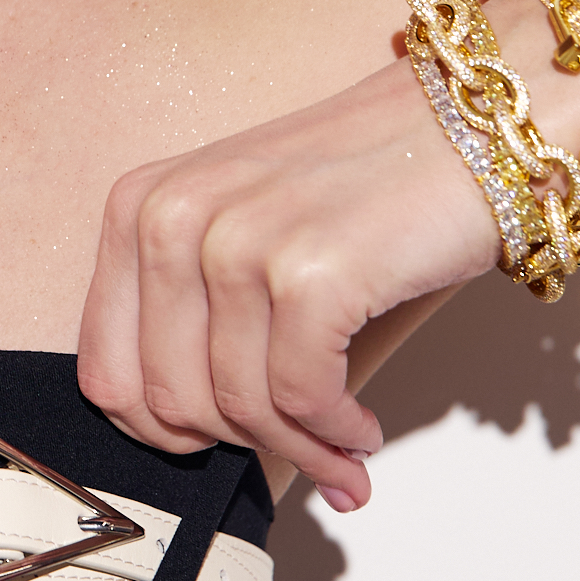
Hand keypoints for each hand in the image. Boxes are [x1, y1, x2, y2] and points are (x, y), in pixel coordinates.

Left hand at [76, 60, 501, 511]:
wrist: (472, 125)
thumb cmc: (363, 184)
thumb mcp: (240, 227)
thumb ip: (194, 314)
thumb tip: (183, 435)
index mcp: (136, 208)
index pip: (107, 373)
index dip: (163, 432)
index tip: (215, 448)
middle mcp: (172, 219)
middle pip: (170, 402)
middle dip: (238, 448)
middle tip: (297, 455)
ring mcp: (238, 244)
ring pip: (240, 409)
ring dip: (301, 449)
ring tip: (343, 450)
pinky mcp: (310, 275)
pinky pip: (302, 398)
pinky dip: (337, 432)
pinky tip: (363, 430)